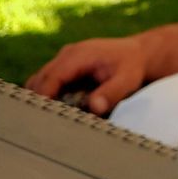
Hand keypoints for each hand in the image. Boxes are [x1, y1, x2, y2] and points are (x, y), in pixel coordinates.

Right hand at [26, 37, 150, 114]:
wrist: (138, 54)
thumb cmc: (132, 66)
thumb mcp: (127, 80)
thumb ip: (111, 93)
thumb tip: (94, 107)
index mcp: (79, 55)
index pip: (51, 78)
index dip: (44, 98)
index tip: (43, 119)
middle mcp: (67, 55)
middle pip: (39, 80)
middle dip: (40, 101)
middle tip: (45, 124)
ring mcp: (64, 59)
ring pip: (39, 81)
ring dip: (42, 99)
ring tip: (53, 119)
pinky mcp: (65, 67)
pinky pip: (48, 82)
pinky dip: (48, 95)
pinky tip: (59, 111)